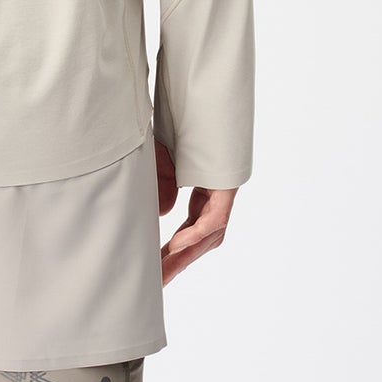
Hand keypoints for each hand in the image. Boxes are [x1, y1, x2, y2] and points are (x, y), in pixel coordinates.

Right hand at [155, 139, 236, 284]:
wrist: (200, 96)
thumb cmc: (181, 125)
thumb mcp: (162, 163)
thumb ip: (161, 189)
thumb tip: (165, 215)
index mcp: (203, 192)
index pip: (190, 230)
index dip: (172, 252)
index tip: (154, 271)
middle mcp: (216, 195)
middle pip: (200, 240)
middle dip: (176, 264)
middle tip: (155, 285)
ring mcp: (223, 190)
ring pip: (209, 234)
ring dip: (185, 255)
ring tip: (162, 270)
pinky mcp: (227, 184)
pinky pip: (214, 217)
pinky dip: (196, 233)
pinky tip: (178, 244)